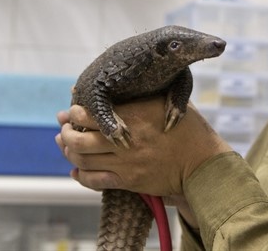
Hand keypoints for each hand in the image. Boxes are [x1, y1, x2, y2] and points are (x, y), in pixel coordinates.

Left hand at [55, 96, 231, 198]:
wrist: (202, 163)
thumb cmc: (188, 128)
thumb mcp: (168, 102)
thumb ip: (144, 95)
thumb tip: (122, 85)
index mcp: (134, 116)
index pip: (90, 113)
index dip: (74, 112)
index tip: (72, 110)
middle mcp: (125, 139)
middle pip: (79, 139)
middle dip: (66, 133)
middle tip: (64, 129)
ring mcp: (126, 163)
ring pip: (83, 160)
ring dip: (69, 152)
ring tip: (67, 145)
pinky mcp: (129, 181)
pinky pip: (95, 181)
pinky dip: (81, 175)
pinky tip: (77, 169)